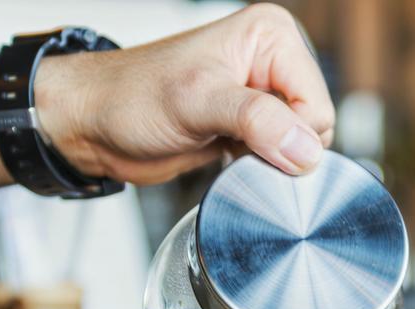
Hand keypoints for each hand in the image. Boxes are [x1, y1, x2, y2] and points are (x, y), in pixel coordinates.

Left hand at [37, 4, 335, 183]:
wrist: (96, 125)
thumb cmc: (132, 98)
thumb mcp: (198, 103)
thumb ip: (258, 121)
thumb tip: (307, 149)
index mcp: (270, 37)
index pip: (319, 104)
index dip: (292, 134)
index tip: (249, 139)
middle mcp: (270, 62)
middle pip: (313, 127)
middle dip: (280, 147)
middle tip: (231, 140)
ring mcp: (259, 96)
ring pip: (297, 147)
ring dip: (266, 159)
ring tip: (224, 145)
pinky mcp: (246, 128)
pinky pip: (275, 159)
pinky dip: (256, 166)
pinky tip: (224, 155)